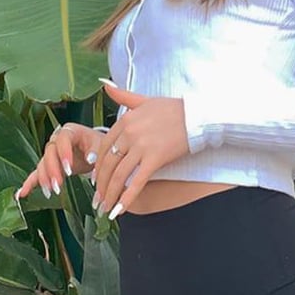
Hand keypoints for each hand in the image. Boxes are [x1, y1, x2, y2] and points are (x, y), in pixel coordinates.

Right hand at [16, 122, 105, 200]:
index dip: (64, 153)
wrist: (94, 149)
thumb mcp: (101, 145)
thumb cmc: (98, 145)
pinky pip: (36, 173)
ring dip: (44, 178)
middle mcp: (57, 140)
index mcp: (70, 132)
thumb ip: (96, 151)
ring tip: (50, 192)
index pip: (63, 138)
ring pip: (42, 164)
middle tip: (58, 185)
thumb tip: (91, 159)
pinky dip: (30, 183)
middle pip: (49, 152)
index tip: (69, 169)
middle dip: (52, 170)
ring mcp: (51, 153)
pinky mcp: (49, 165)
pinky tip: (22, 193)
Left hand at [92, 82, 188, 218]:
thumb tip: (104, 84)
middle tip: (97, 199)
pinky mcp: (155, 158)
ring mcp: (141, 146)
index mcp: (125, 119)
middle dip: (100, 184)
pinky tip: (119, 210)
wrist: (198, 116)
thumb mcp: (145, 100)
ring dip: (109, 194)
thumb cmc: (174, 108)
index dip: (98, 165)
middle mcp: (129, 132)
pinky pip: (137, 181)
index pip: (104, 146)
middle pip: (108, 163)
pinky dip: (126, 198)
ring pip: (119, 175)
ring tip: (105, 208)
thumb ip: (123, 96)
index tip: (96, 179)